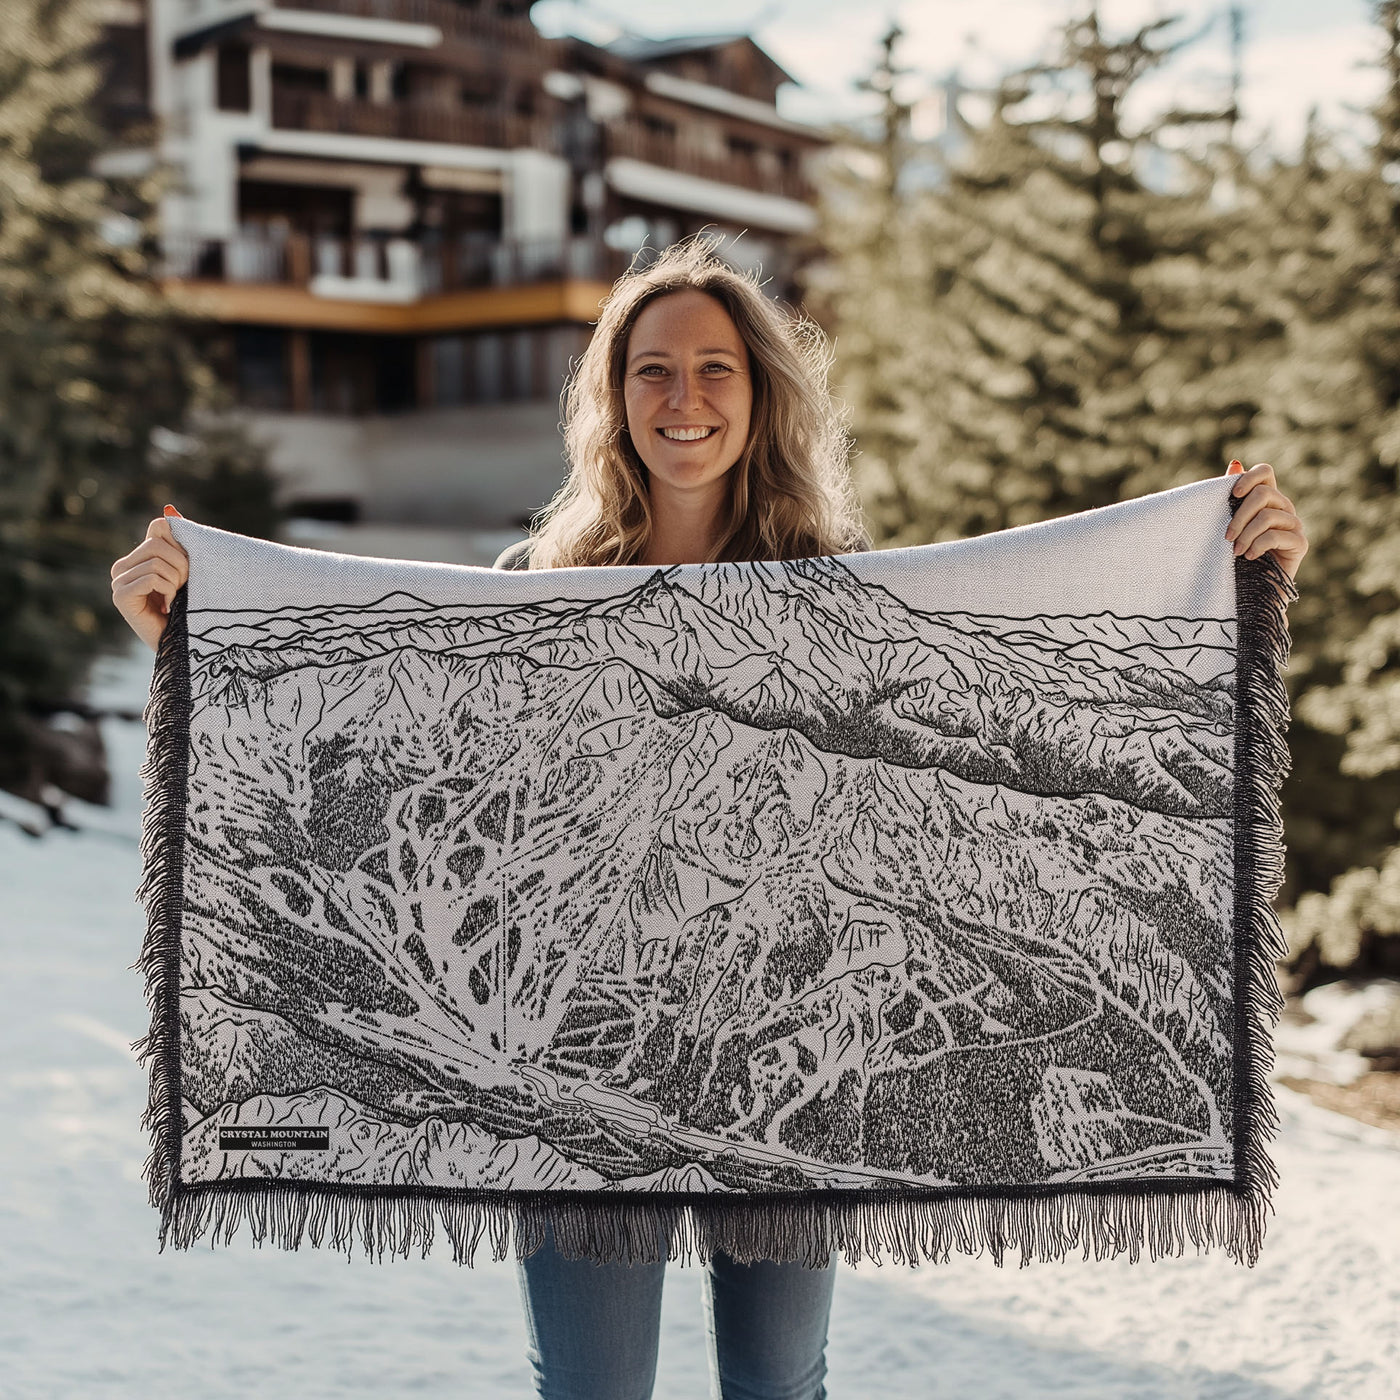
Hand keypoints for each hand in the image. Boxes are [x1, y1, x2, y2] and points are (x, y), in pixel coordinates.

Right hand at [111, 508, 189, 652]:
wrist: (187, 641)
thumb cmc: (192, 605)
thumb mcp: (190, 569)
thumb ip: (181, 541)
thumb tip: (170, 510)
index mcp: (138, 555)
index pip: (160, 527)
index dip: (182, 546)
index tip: (189, 569)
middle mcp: (123, 566)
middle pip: (157, 544)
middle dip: (182, 566)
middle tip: (183, 588)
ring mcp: (118, 581)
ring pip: (156, 562)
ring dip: (176, 582)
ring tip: (175, 600)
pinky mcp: (119, 596)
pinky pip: (151, 579)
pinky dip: (167, 592)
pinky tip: (167, 608)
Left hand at [1223, 460, 1306, 580]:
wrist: (1251, 590)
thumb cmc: (1235, 555)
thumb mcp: (1229, 525)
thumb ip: (1231, 498)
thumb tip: (1235, 463)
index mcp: (1265, 500)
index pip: (1265, 472)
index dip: (1250, 477)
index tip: (1234, 494)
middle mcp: (1283, 508)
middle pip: (1264, 494)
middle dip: (1240, 515)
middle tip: (1227, 537)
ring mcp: (1294, 525)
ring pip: (1268, 516)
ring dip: (1246, 535)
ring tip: (1235, 552)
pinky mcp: (1300, 544)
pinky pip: (1277, 536)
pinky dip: (1258, 546)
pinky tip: (1250, 557)